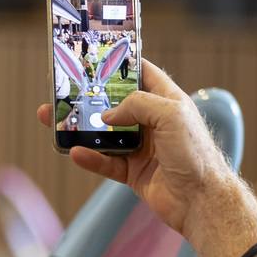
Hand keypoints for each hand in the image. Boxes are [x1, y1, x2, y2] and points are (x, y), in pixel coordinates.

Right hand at [36, 59, 256, 256]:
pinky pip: (106, 162)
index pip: (143, 74)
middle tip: (65, 90)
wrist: (200, 200)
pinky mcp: (133, 172)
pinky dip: (90, 158)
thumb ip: (137, 104)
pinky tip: (75, 152)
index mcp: (167, 102)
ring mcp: (142, 148)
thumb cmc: (195, 154)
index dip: (122, 64)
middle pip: (116, 104)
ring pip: (105, 134)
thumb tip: (108, 113)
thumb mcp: (170, 114)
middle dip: (91, 98)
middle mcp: (153, 122)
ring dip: (81, 129)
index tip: (97, 56)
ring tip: (56, 120)